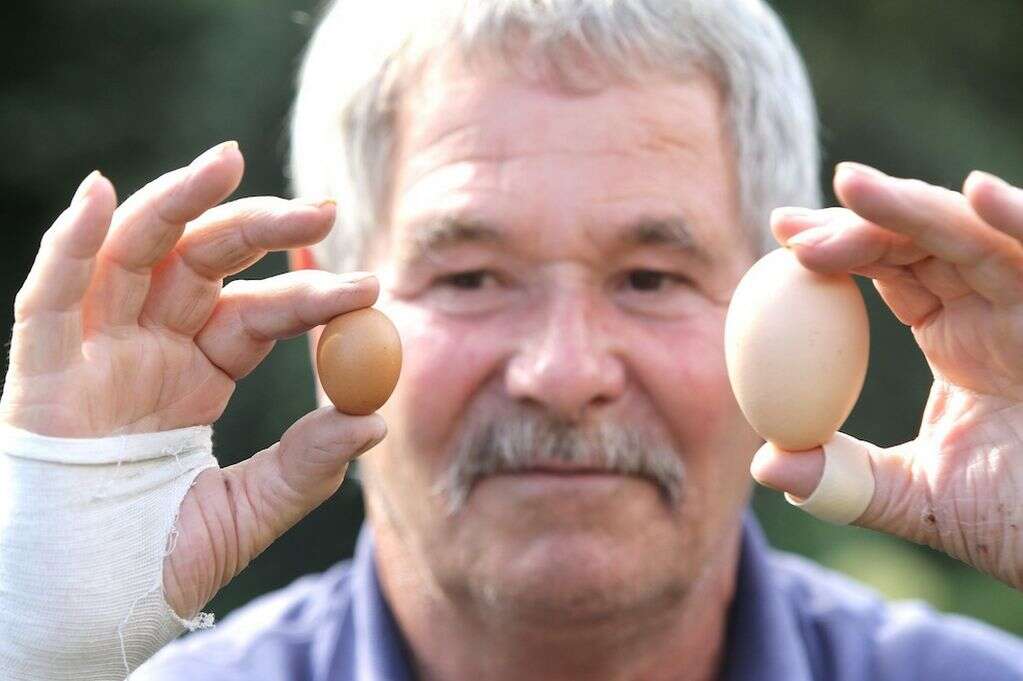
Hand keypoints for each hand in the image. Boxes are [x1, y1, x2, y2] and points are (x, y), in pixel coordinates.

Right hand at [0, 142, 385, 618]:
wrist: (84, 615)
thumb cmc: (158, 563)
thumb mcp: (248, 512)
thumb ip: (306, 468)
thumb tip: (376, 422)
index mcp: (195, 374)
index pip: (257, 313)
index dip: (309, 294)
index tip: (369, 284)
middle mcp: (146, 350)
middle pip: (203, 263)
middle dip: (260, 227)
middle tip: (325, 208)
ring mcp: (93, 354)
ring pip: (132, 256)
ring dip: (176, 203)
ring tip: (228, 159)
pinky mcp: (39, 374)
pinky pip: (48, 299)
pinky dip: (68, 245)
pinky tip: (102, 194)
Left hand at [752, 162, 1022, 589]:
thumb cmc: (1020, 521)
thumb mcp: (920, 501)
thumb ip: (845, 483)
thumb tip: (764, 465)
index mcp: (958, 332)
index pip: (891, 266)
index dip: (838, 243)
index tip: (781, 233)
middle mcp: (998, 305)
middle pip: (925, 236)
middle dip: (860, 218)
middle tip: (792, 222)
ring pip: (976, 234)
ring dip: (915, 208)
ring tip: (853, 188)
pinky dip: (1021, 222)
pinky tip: (980, 196)